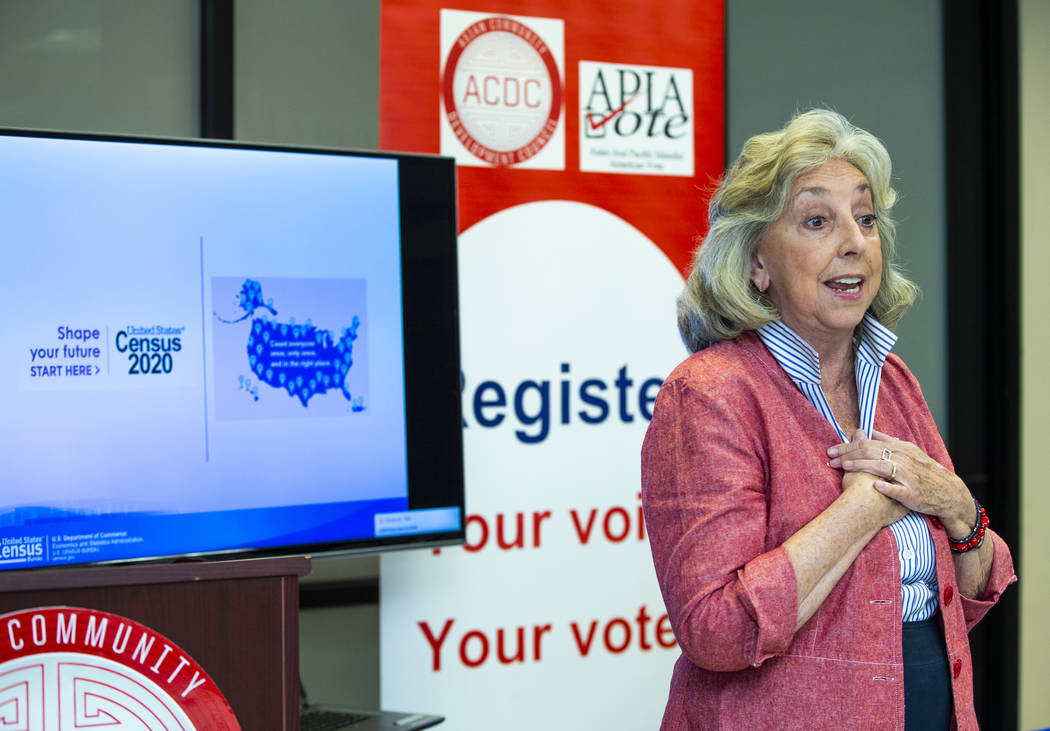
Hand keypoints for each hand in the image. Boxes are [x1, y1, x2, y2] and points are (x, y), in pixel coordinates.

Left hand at [827, 428, 974, 534]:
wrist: (947, 492)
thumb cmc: (923, 471)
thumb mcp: (908, 451)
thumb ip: (887, 441)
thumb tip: (868, 430)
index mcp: (900, 448)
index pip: (868, 443)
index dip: (848, 446)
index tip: (832, 451)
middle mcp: (903, 459)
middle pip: (870, 452)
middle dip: (848, 455)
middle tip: (830, 459)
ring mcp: (908, 476)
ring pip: (881, 467)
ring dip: (861, 466)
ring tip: (844, 467)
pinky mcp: (912, 493)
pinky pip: (898, 489)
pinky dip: (886, 486)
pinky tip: (873, 485)